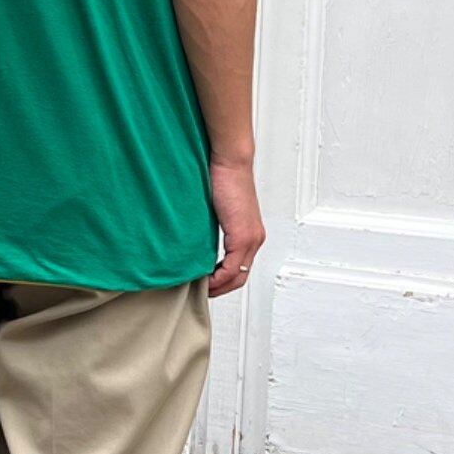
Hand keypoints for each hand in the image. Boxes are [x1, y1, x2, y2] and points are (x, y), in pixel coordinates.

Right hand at [209, 158, 263, 297]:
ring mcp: (251, 239)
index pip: (240, 269)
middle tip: (201, 291)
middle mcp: (255, 239)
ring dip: (218, 286)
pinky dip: (217, 279)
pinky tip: (203, 280)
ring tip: (199, 288)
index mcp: (251, 234)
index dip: (223, 281)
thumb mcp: (217, 211)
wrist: (230, 161)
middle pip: (240, 278)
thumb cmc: (221, 178)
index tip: (204, 284)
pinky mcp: (243, 236)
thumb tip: (197, 243)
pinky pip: (232, 269)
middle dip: (220, 289)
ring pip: (237, 276)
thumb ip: (213, 229)